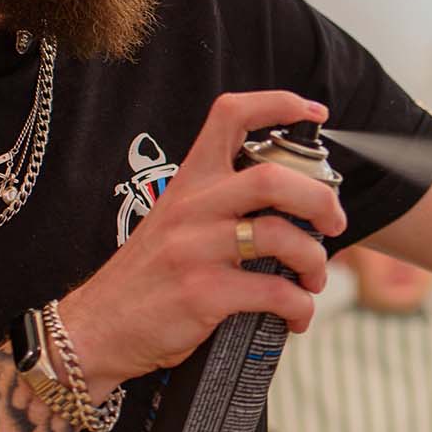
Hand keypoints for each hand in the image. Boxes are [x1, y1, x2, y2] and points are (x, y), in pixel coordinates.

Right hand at [57, 91, 349, 396]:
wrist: (97, 328)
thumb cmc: (146, 278)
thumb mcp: (173, 222)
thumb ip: (218, 205)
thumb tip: (288, 206)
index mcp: (189, 182)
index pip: (230, 116)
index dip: (279, 104)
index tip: (315, 112)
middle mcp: (193, 207)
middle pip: (274, 178)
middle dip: (320, 200)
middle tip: (334, 223)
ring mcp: (196, 250)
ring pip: (281, 236)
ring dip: (314, 260)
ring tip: (313, 280)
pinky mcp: (203, 294)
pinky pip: (273, 292)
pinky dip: (300, 306)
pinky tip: (297, 315)